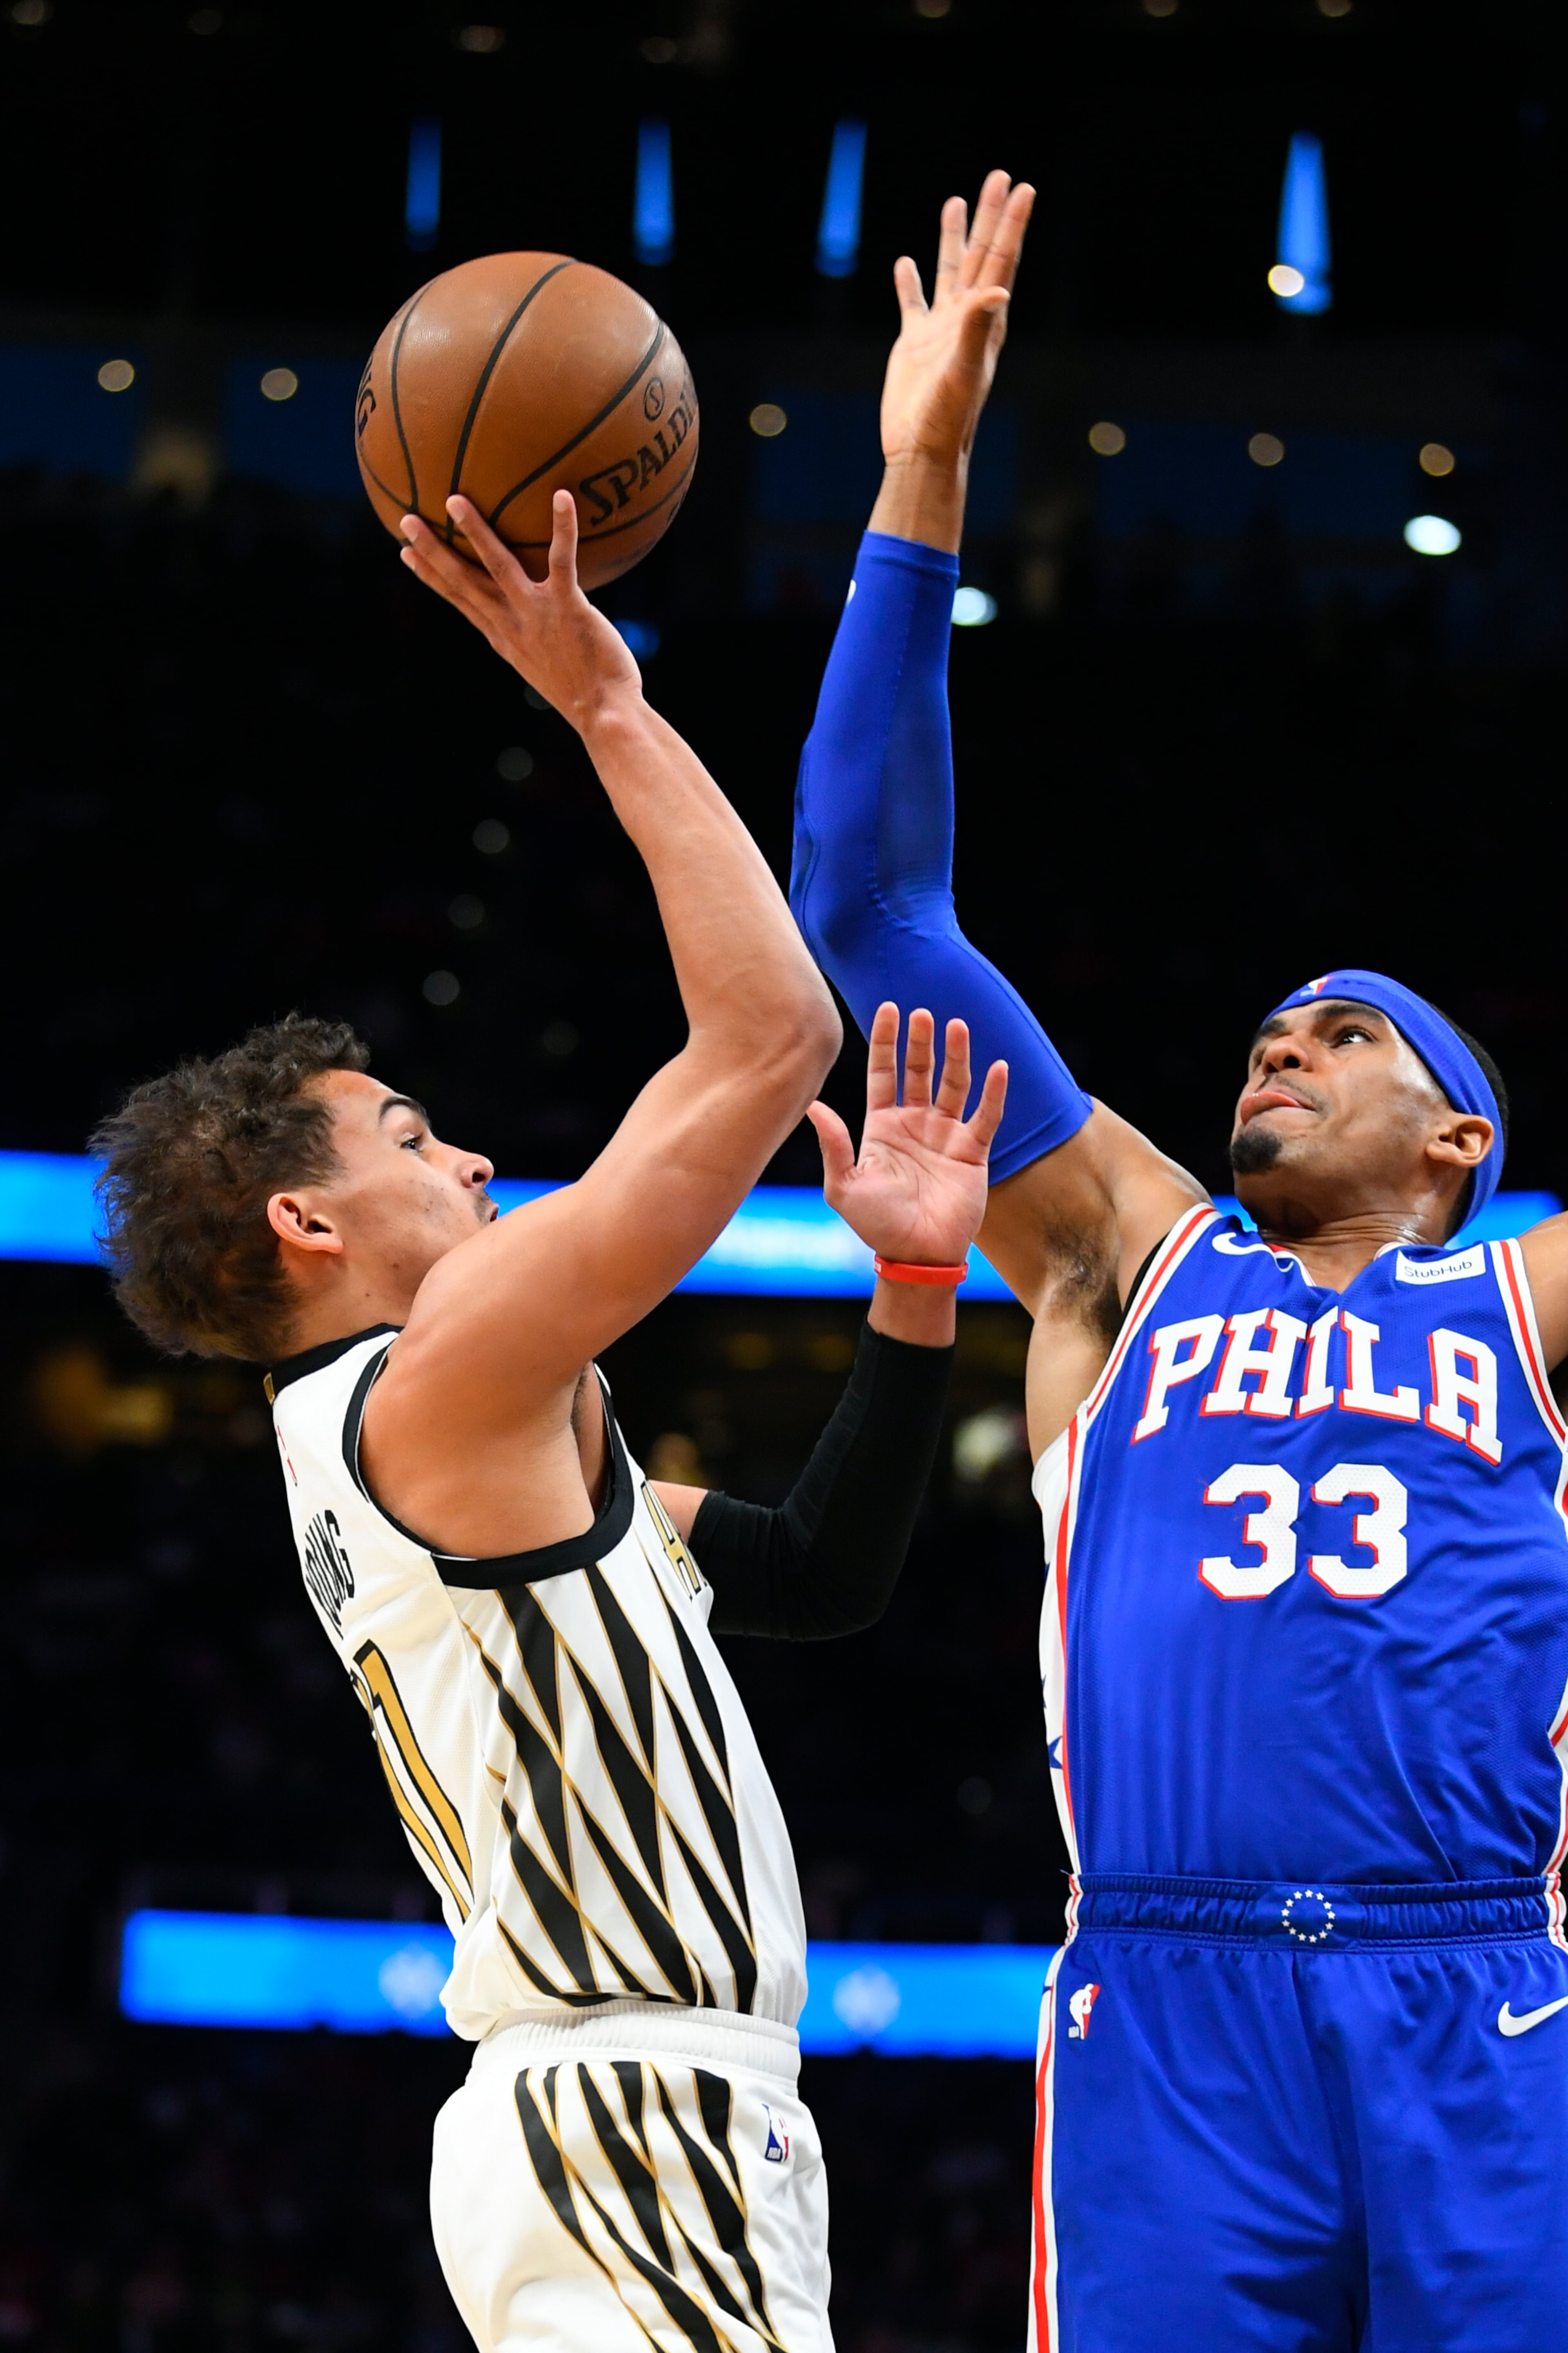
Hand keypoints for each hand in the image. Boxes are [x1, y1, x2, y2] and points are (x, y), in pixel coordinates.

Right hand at [397, 491, 640, 735]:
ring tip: (454, 501)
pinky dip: (562, 527)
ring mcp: (536, 614)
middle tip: (406, 519)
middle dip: (432, 550)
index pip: (458, 599)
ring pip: (498, 566)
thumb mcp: (545, 663)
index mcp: (503, 636)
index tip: (405, 552)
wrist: (605, 715)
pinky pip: (561, 561)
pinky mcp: (567, 607)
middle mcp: (511, 623)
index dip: (430, 574)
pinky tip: (561, 496)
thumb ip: (534, 636)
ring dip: (475, 533)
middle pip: (463, 581)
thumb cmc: (585, 691)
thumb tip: (536, 621)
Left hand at [809, 1003, 1006, 1267]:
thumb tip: (812, 1106)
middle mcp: (915, 1125)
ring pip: (953, 1085)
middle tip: (922, 1013)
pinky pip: (986, 1117)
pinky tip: (998, 1067)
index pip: (883, 1073)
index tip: (888, 1008)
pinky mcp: (973, 1153)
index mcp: (882, 1127)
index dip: (885, 1042)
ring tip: (957, 1025)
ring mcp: (945, 1136)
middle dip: (920, 1042)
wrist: (917, 1257)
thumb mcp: (843, 1186)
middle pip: (918, 1071)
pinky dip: (993, 1093)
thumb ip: (834, 1145)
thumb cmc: (877, 1225)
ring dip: (956, 1056)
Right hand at [878, 171, 1034, 474]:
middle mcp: (966, 320)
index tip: (1024, 188)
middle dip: (990, 217)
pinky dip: (910, 282)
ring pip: (949, 272)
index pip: (1001, 261)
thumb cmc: (947, 419)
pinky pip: (912, 303)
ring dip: (953, 237)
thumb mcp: (963, 370)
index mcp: (984, 322)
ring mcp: (940, 330)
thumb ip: (977, 327)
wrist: (921, 451)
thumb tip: (998, 289)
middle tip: (1000, 176)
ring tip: (956, 201)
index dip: (1012, 224)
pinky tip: (905, 262)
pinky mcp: (914, 344)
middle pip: (981, 256)